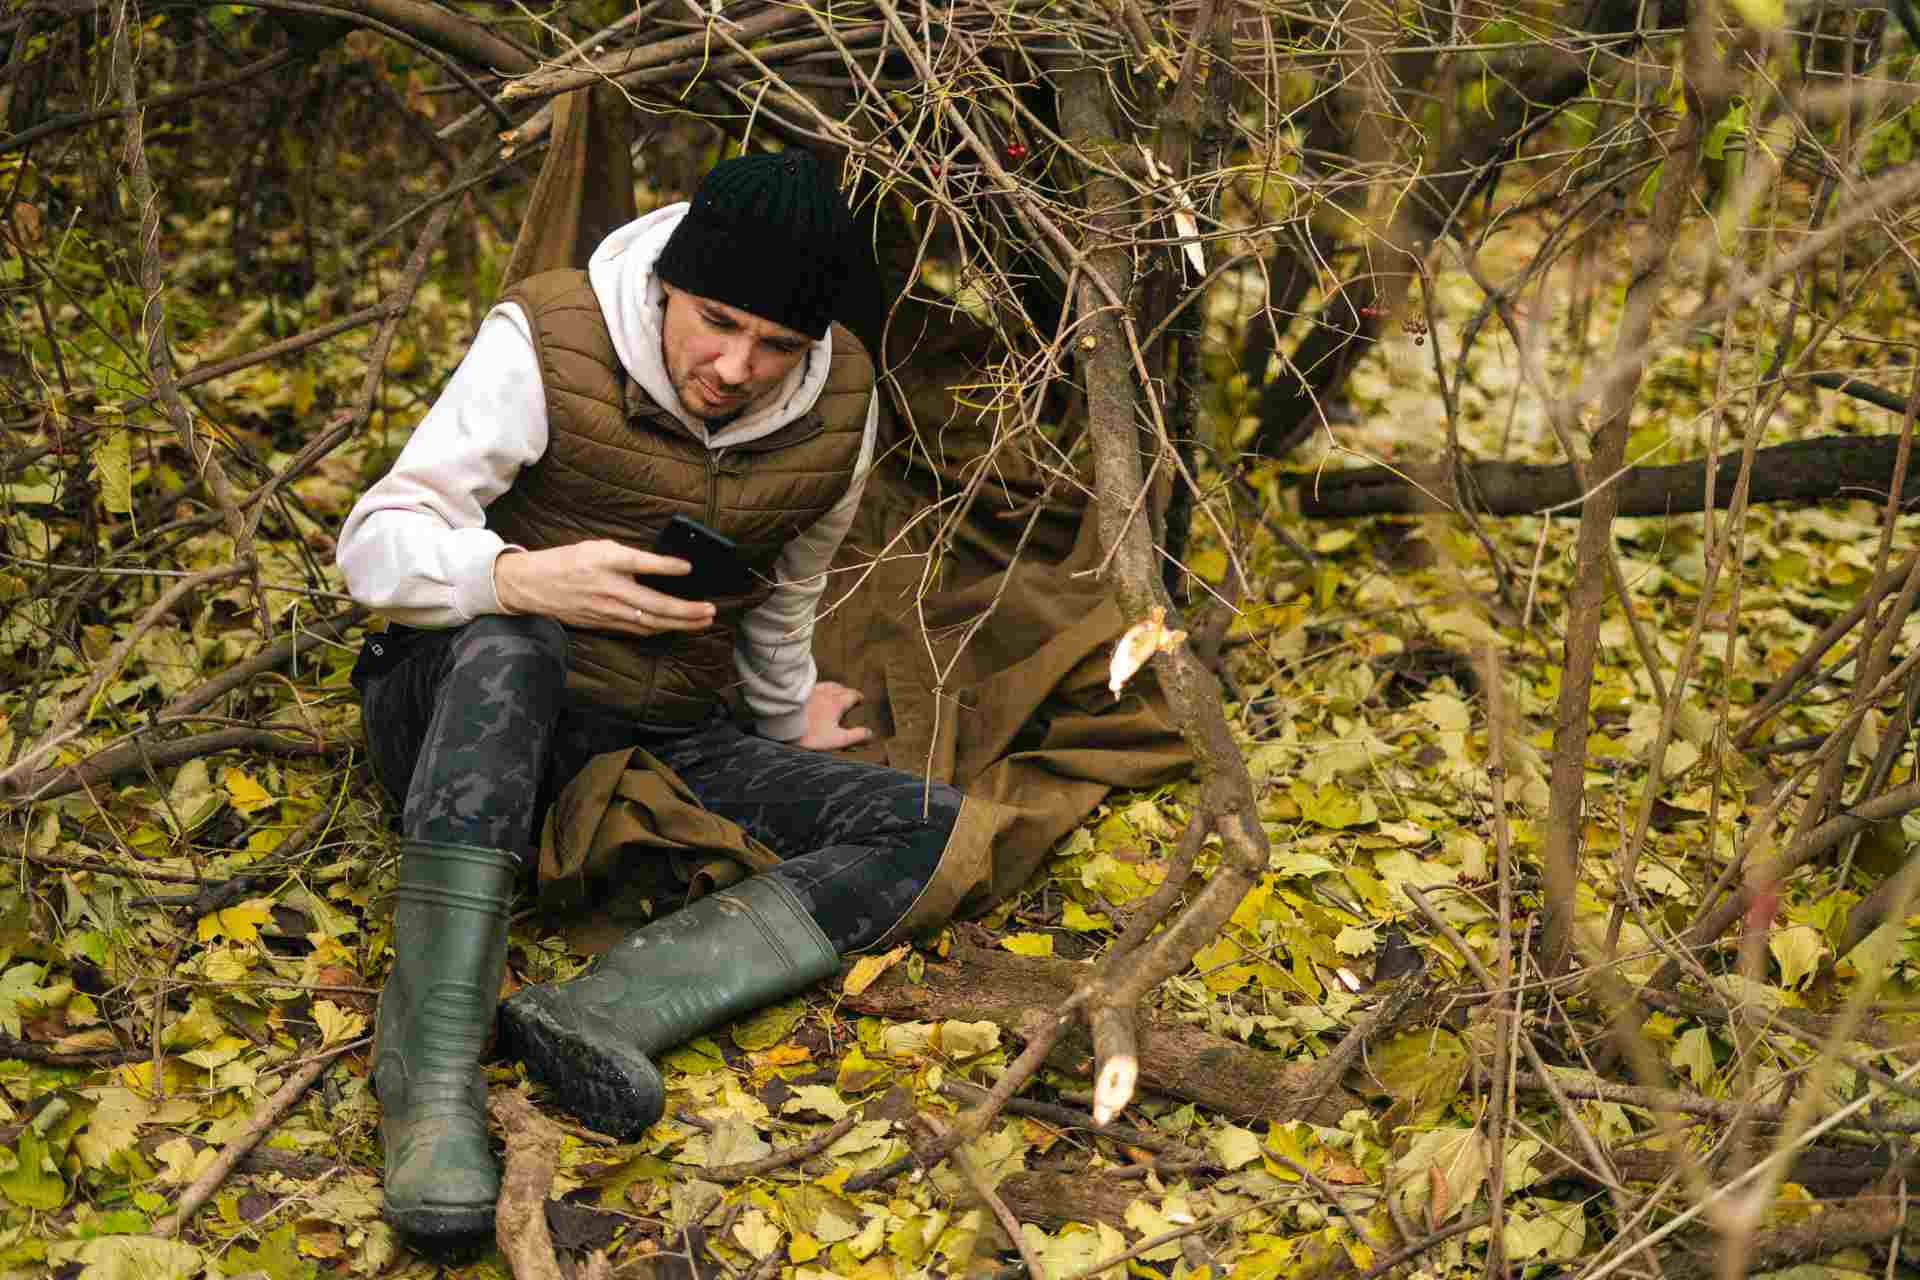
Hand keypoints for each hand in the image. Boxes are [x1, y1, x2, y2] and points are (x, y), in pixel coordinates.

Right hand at [493, 540, 716, 635]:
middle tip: (710, 610)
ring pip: (650, 622)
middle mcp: (608, 588)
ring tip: (703, 620)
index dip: (666, 566)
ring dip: (680, 623)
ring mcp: (606, 609)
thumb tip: (661, 567)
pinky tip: (677, 626)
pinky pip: (638, 629)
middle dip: (686, 610)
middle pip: (654, 603)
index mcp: (605, 562)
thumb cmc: (570, 561)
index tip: (689, 567)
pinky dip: (660, 628)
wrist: (534, 585)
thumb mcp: (598, 548)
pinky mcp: (604, 623)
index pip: (640, 563)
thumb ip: (628, 557)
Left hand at [793, 681, 872, 750]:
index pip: (852, 695)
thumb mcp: (837, 739)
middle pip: (840, 688)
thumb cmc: (811, 734)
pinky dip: (819, 688)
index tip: (860, 699)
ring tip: (835, 690)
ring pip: (827, 685)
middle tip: (850, 695)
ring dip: (834, 687)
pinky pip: (813, 686)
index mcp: (837, 703)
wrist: (784, 725)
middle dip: (847, 691)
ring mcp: (811, 691)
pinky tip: (815, 692)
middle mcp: (826, 693)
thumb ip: (855, 736)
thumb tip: (870, 733)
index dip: (858, 697)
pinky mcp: (799, 693)